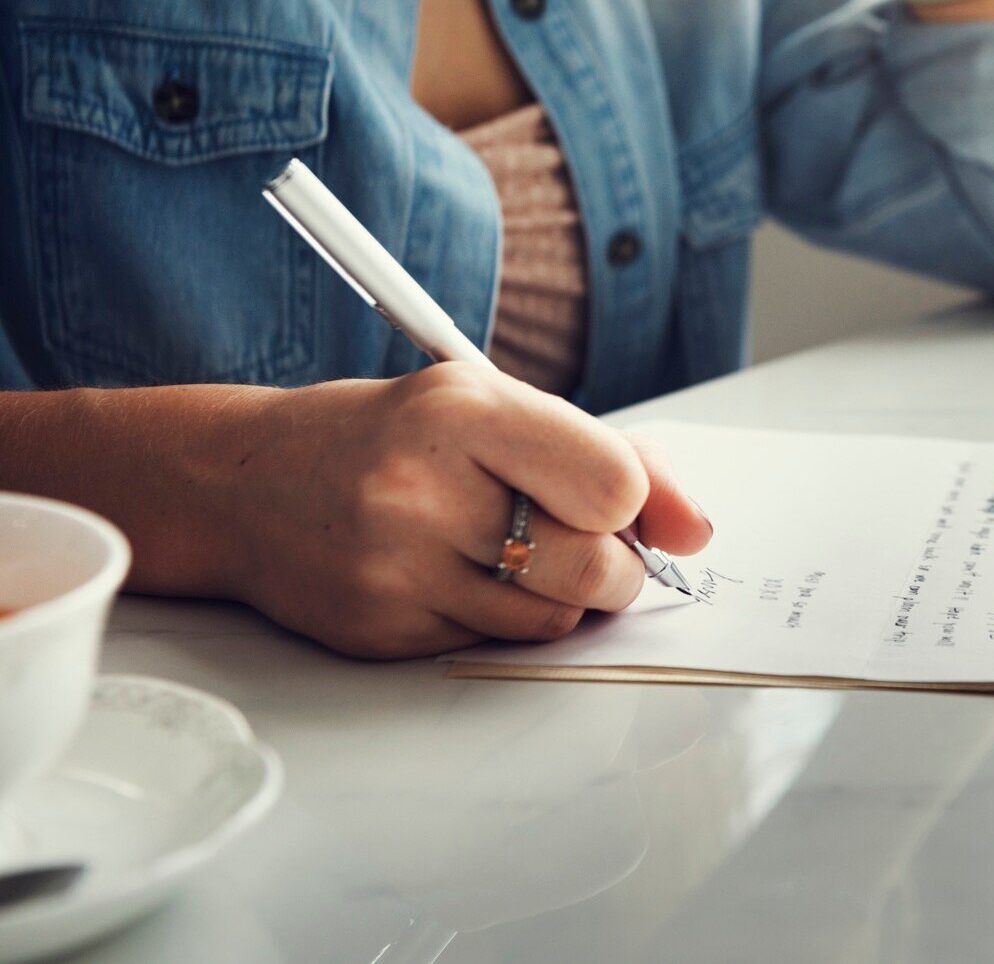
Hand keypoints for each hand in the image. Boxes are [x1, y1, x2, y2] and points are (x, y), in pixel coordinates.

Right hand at [216, 365, 711, 658]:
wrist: (243, 483)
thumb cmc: (389, 435)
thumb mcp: (490, 405)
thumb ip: (606, 452)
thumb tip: (695, 528)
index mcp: (460, 411)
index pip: (610, 482)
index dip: (634, 503)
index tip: (619, 501)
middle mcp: (420, 488)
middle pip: (592, 567)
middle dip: (616, 567)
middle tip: (594, 548)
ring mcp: (393, 568)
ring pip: (552, 621)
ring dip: (562, 598)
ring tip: (518, 553)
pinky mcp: (378, 631)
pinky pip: (493, 644)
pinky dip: (501, 619)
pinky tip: (460, 576)